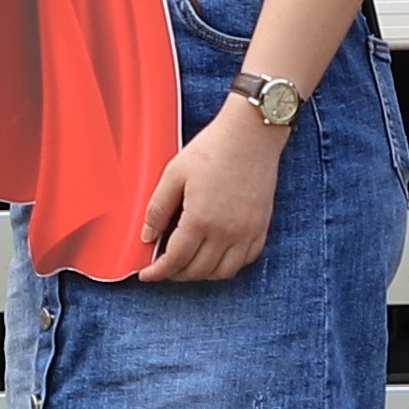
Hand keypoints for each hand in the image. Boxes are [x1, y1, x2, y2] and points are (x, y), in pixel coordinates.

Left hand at [137, 100, 287, 283]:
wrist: (252, 134)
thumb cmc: (213, 149)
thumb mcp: (174, 173)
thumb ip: (158, 207)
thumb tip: (147, 235)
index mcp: (201, 219)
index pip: (175, 260)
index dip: (157, 272)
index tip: (147, 274)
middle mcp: (226, 231)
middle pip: (197, 270)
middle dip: (175, 274)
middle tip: (163, 267)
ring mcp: (247, 232)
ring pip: (222, 272)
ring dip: (201, 274)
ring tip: (188, 264)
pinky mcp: (261, 227)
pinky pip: (245, 260)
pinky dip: (228, 265)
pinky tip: (216, 255)